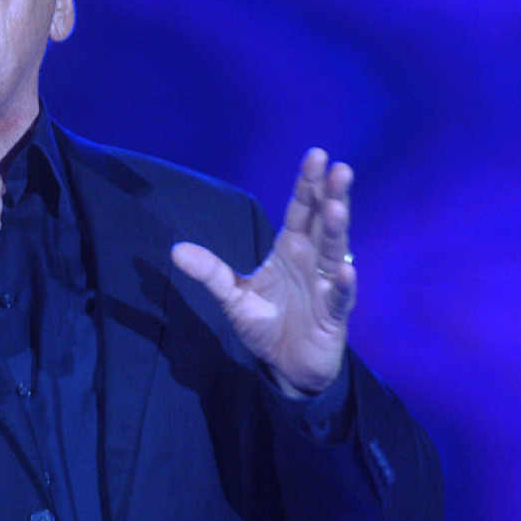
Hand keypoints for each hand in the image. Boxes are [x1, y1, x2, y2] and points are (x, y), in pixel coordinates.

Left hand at [171, 148, 355, 395]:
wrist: (287, 365)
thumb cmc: (267, 323)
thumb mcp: (232, 296)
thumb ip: (210, 272)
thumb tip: (175, 250)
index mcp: (291, 249)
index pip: (300, 210)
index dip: (307, 184)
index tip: (316, 155)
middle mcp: (313, 261)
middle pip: (323, 222)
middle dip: (332, 195)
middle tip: (339, 168)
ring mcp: (326, 286)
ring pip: (335, 253)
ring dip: (337, 230)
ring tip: (338, 206)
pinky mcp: (334, 316)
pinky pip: (340, 298)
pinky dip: (343, 285)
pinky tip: (345, 271)